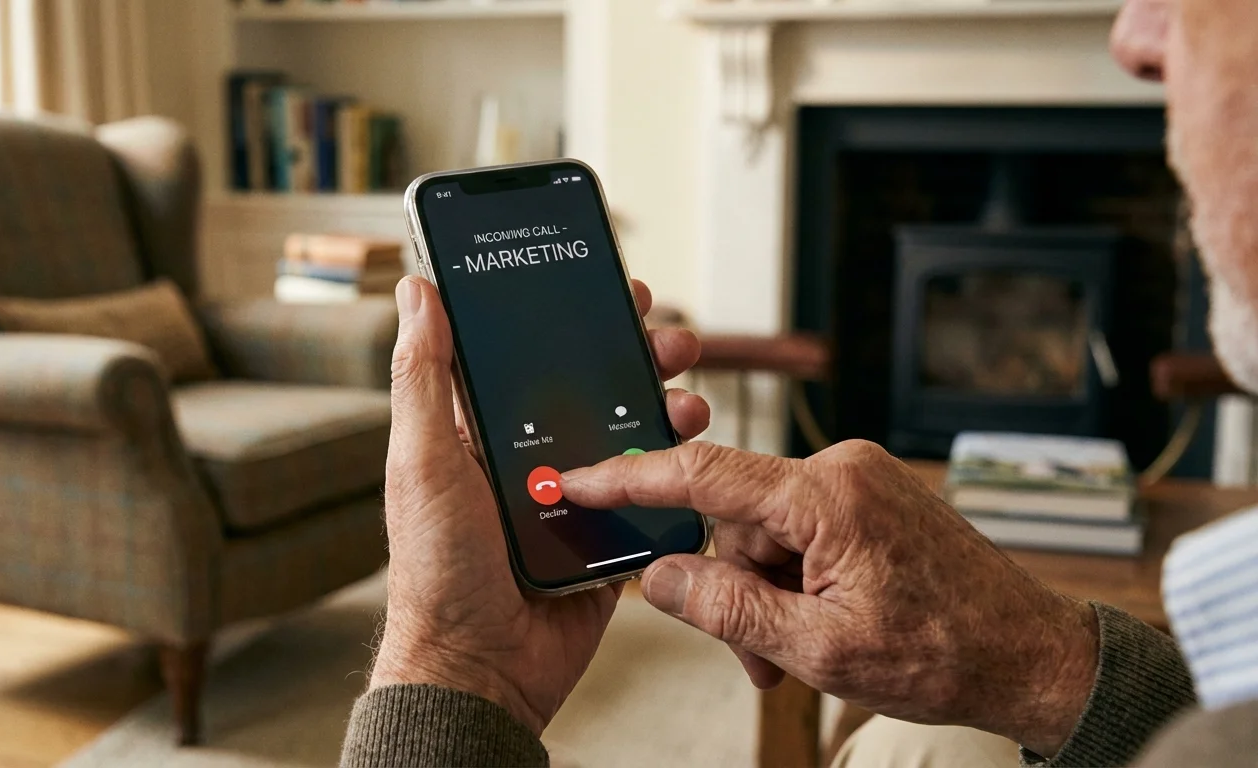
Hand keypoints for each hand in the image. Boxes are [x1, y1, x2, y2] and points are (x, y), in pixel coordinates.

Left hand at [370, 275, 709, 734]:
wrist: (480, 667)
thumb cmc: (437, 568)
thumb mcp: (422, 462)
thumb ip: (423, 378)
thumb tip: (418, 290)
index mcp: (483, 433)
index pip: (531, 358)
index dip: (570, 319)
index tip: (609, 286)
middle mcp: (531, 459)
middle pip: (594, 389)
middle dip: (635, 356)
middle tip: (668, 337)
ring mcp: (575, 498)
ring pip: (630, 436)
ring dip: (665, 405)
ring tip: (687, 395)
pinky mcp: (608, 540)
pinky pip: (651, 495)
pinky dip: (678, 468)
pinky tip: (694, 444)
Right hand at [561, 440, 1099, 756]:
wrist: (1029, 656)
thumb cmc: (947, 652)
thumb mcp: (819, 648)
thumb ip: (728, 608)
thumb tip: (660, 578)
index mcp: (827, 495)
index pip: (703, 474)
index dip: (631, 477)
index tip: (579, 479)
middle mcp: (841, 470)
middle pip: (735, 520)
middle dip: (733, 588)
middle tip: (756, 655)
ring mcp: (858, 481)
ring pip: (765, 534)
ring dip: (766, 595)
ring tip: (796, 653)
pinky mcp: (869, 499)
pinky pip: (800, 532)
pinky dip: (794, 580)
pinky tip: (816, 625)